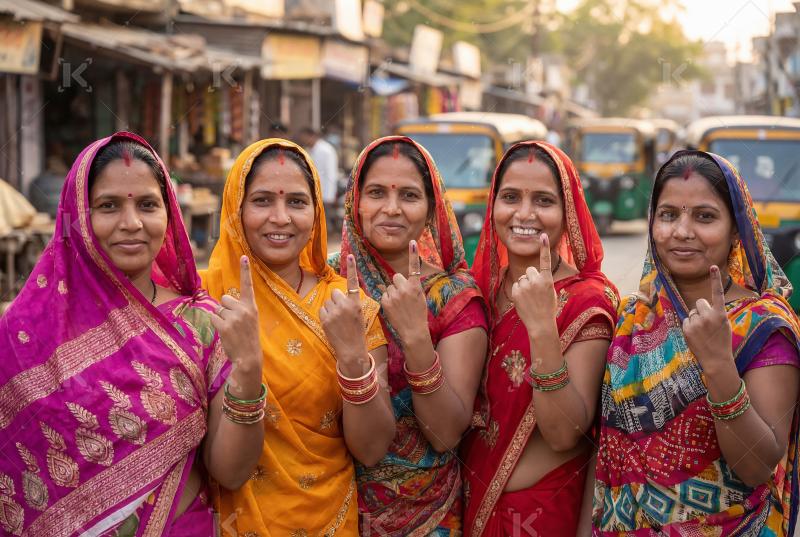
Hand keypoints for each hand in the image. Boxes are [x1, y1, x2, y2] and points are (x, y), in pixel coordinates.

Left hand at [211, 255, 261, 373]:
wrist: (249, 358)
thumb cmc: (247, 338)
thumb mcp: (250, 320)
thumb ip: (240, 308)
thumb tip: (223, 301)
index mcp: (252, 307)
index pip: (248, 285)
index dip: (245, 270)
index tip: (244, 256)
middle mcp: (244, 309)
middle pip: (225, 298)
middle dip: (225, 308)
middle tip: (233, 323)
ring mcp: (234, 317)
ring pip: (218, 309)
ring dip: (221, 318)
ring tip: (231, 330)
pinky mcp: (224, 326)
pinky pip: (213, 318)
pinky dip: (216, 325)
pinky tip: (225, 334)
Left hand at [320, 254, 367, 368]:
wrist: (352, 350)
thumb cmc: (357, 332)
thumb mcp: (359, 315)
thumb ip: (351, 302)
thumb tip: (339, 294)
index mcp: (356, 303)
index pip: (354, 282)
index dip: (352, 268)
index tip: (350, 255)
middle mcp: (345, 305)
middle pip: (335, 292)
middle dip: (337, 300)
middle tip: (342, 312)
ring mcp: (334, 312)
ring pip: (328, 301)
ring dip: (331, 308)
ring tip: (338, 320)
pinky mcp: (325, 319)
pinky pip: (322, 309)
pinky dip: (326, 315)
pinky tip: (332, 324)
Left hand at [380, 240, 429, 344]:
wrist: (413, 331)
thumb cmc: (419, 315)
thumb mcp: (420, 298)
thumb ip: (413, 287)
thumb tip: (403, 280)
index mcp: (415, 286)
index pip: (414, 267)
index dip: (413, 254)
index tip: (413, 242)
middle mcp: (405, 288)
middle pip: (396, 277)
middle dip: (398, 284)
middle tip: (402, 296)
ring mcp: (394, 295)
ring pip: (389, 287)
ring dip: (392, 293)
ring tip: (399, 306)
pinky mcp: (385, 302)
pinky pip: (384, 296)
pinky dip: (387, 301)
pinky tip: (393, 309)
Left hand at [510, 233, 557, 336]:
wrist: (540, 324)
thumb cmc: (547, 308)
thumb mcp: (550, 292)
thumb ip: (542, 281)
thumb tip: (532, 274)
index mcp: (547, 280)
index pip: (545, 261)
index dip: (544, 248)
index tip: (543, 235)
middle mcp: (536, 280)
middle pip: (529, 270)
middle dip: (531, 278)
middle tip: (535, 291)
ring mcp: (525, 286)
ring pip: (522, 278)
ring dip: (524, 285)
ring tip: (530, 298)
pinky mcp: (516, 291)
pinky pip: (516, 286)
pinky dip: (518, 292)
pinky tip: (524, 301)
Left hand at [682, 265, 733, 369]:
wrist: (716, 360)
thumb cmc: (722, 342)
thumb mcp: (724, 325)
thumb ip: (715, 313)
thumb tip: (701, 306)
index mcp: (721, 314)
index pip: (717, 293)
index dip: (715, 279)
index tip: (713, 266)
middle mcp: (708, 316)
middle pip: (699, 302)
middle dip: (701, 309)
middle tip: (707, 323)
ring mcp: (697, 323)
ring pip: (692, 312)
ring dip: (695, 319)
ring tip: (703, 332)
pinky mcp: (687, 329)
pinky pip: (686, 320)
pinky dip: (690, 326)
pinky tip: (696, 336)